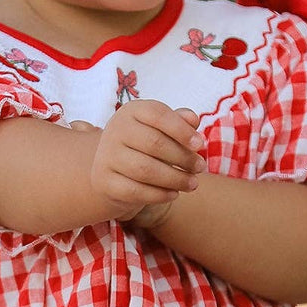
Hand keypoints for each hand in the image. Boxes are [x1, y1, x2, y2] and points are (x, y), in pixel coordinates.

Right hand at [72, 102, 204, 223]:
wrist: (113, 170)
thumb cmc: (146, 145)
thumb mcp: (162, 128)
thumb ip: (179, 121)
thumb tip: (193, 120)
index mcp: (131, 111)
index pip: (158, 114)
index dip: (182, 130)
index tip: (200, 144)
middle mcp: (115, 131)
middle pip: (154, 143)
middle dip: (183, 157)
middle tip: (201, 167)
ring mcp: (107, 157)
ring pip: (146, 170)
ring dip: (175, 179)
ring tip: (193, 183)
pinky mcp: (105, 182)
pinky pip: (136, 191)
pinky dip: (159, 194)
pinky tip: (174, 194)